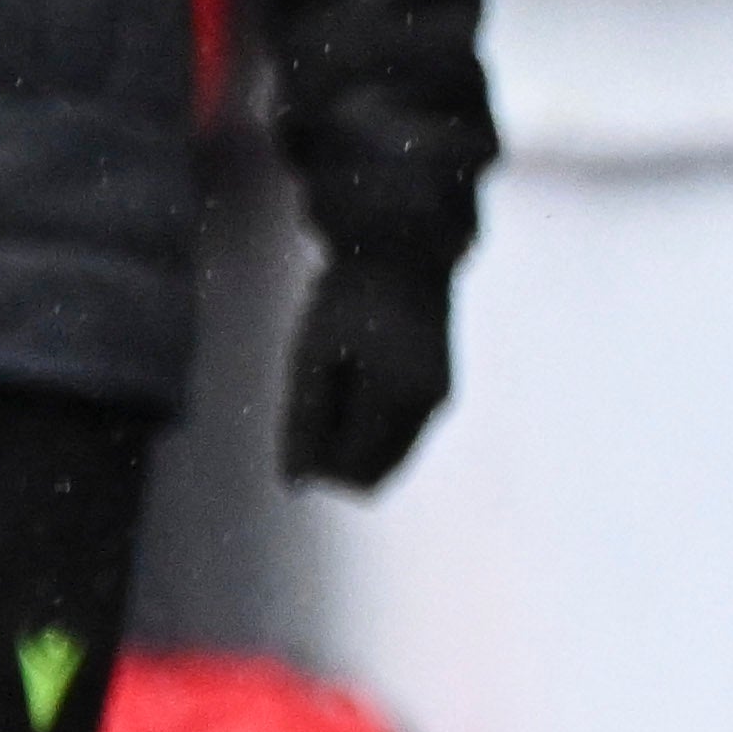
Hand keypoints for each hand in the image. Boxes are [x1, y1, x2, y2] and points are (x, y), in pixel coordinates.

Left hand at [273, 253, 452, 490]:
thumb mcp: (312, 355)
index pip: (353, 471)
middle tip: (314, 398)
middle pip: (374, 475)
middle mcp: (428, 407)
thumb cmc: (348, 296)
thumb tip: (294, 482)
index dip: (316, 462)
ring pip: (388, 459)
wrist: (405, 249)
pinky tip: (353, 379)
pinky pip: (399, 437)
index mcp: (397, 395)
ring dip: (351, 439)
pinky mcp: (438, 393)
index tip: (298, 416)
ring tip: (336, 381)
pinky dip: (368, 426)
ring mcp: (438, 402)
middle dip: (334, 456)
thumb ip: (303, 420)